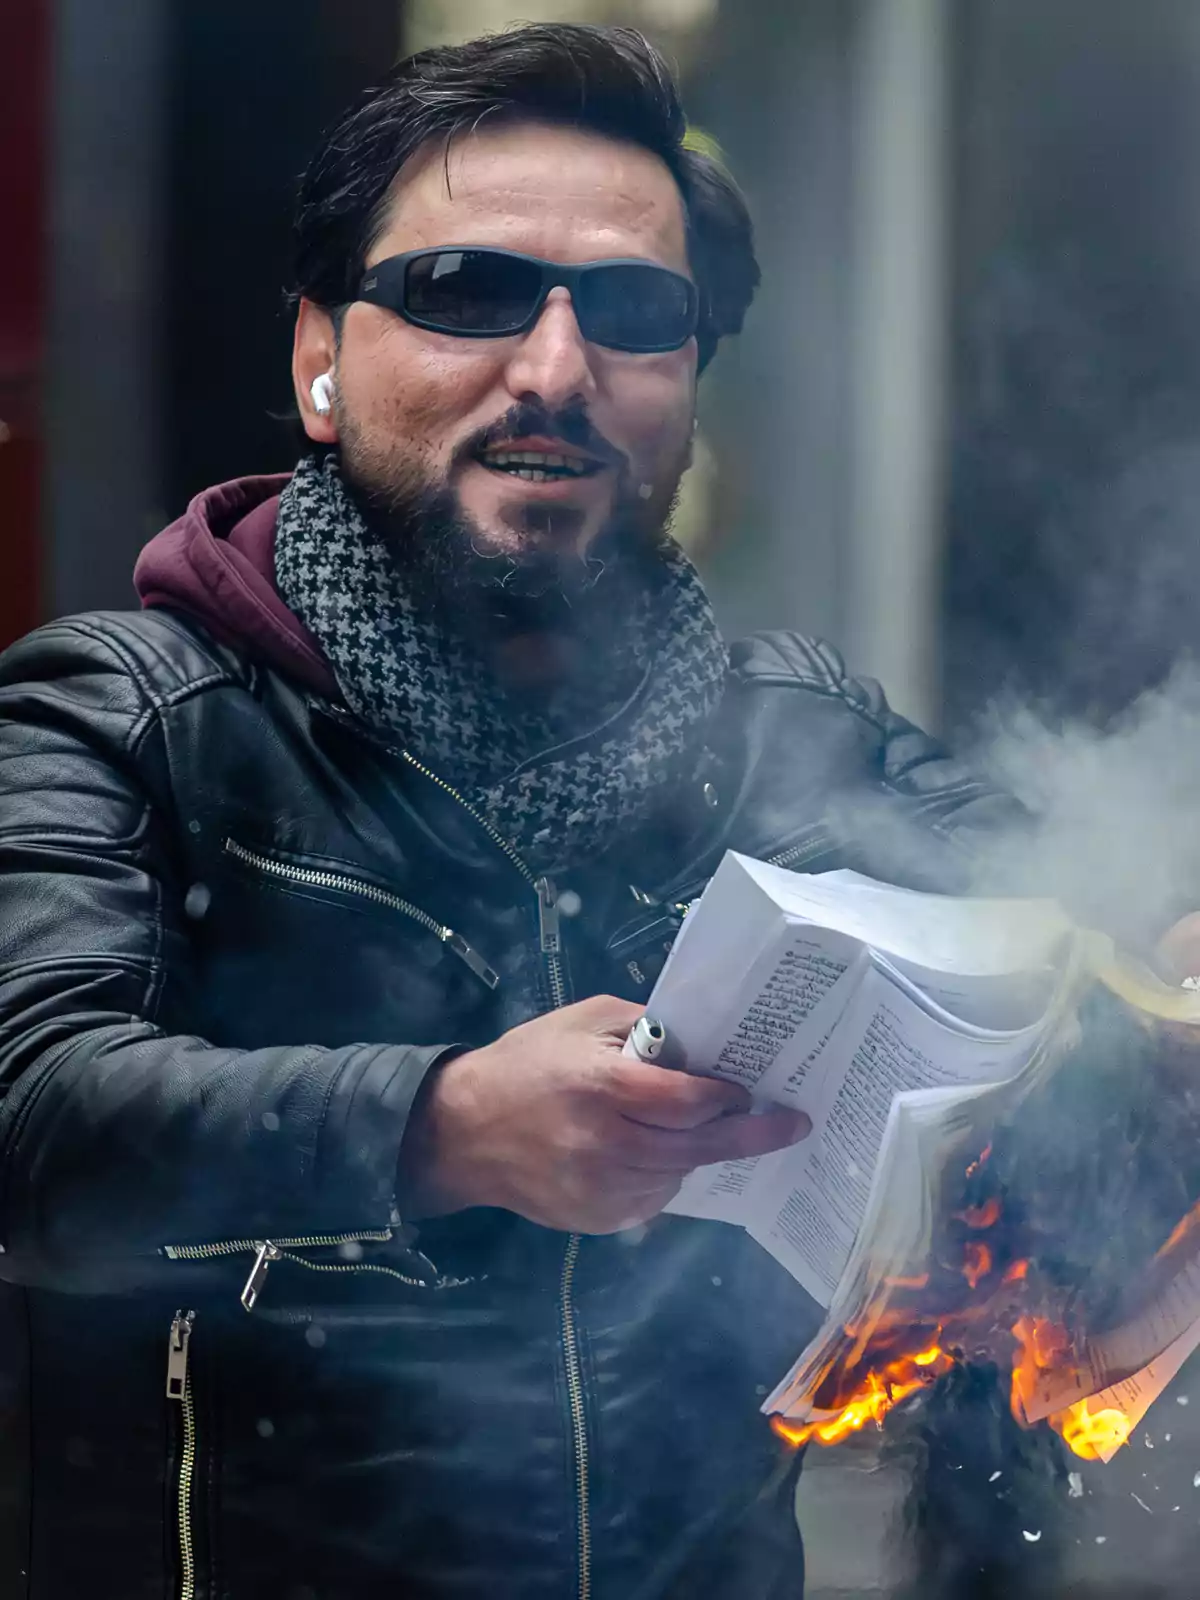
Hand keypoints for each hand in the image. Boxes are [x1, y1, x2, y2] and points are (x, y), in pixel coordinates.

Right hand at [399, 995, 811, 1233]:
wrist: (464, 1130)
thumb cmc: (527, 1062)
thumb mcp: (583, 1022)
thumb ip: (644, 1028)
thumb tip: (699, 1043)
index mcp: (602, 1087)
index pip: (686, 1100)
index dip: (727, 1095)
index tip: (752, 1088)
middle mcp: (606, 1144)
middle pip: (697, 1145)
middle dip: (750, 1134)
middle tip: (791, 1126)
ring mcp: (600, 1189)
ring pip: (679, 1175)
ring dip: (700, 1152)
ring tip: (706, 1129)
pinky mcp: (595, 1218)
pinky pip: (654, 1200)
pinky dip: (665, 1176)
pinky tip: (654, 1153)